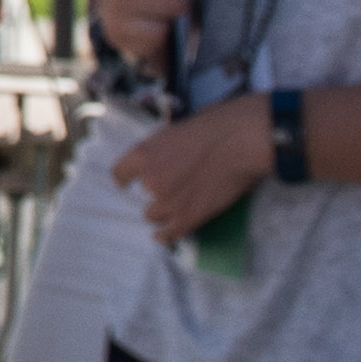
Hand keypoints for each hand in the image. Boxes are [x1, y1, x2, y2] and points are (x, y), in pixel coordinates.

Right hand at [91, 0, 193, 69]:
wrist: (116, 6)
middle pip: (178, 5)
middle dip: (184, 0)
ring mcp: (114, 20)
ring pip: (166, 25)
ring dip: (169, 19)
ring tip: (164, 10)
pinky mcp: (118, 40)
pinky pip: (155, 41)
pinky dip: (158, 36)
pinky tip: (153, 25)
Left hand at [115, 98, 263, 240]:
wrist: (241, 141)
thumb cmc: (214, 126)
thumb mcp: (175, 130)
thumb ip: (161, 149)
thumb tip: (162, 159)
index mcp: (143, 154)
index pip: (119, 173)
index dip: (125, 179)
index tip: (127, 183)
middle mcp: (150, 180)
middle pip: (141, 196)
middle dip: (154, 192)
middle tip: (172, 187)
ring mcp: (168, 201)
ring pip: (152, 216)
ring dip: (161, 212)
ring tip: (174, 206)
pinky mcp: (189, 217)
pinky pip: (169, 234)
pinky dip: (165, 235)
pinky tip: (162, 235)